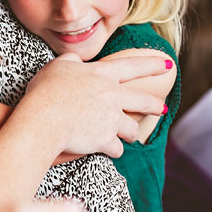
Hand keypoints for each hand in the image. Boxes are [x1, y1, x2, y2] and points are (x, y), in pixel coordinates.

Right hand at [22, 53, 169, 158]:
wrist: (43, 119)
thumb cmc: (45, 91)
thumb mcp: (57, 66)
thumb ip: (70, 61)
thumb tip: (75, 60)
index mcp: (102, 75)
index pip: (133, 66)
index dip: (153, 64)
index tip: (168, 65)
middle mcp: (112, 95)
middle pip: (143, 102)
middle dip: (155, 106)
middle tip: (162, 109)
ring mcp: (111, 119)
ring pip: (131, 129)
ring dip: (130, 133)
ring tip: (129, 136)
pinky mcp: (106, 140)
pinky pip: (116, 148)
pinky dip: (112, 150)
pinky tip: (108, 150)